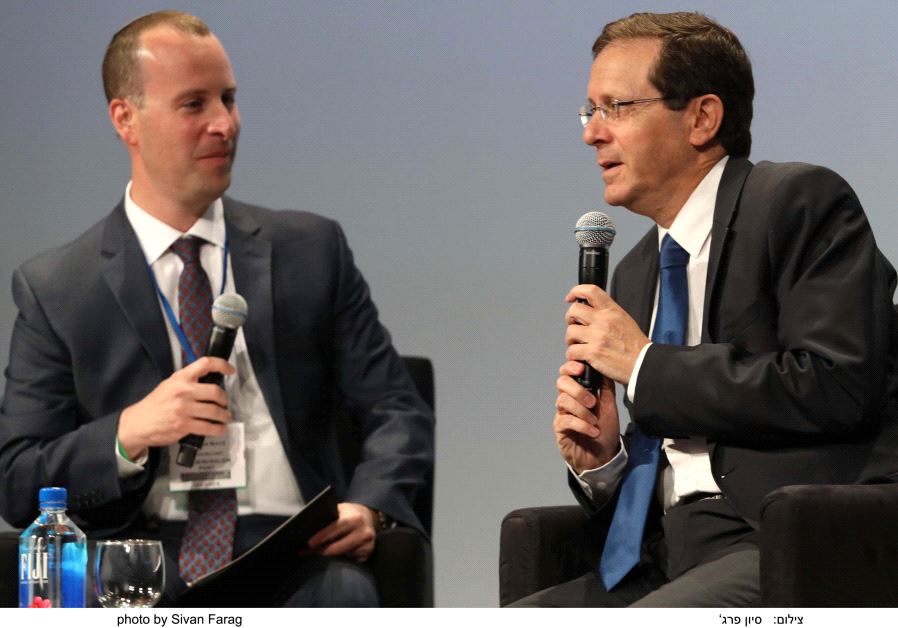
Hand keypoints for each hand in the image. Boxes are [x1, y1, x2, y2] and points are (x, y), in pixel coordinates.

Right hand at [117, 357, 235, 459]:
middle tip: (224, 403)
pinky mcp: (184, 426)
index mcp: (180, 378)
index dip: (221, 365)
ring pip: (215, 411)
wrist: (138, 423)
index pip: (205, 364)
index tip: (230, 370)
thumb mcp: (169, 385)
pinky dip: (218, 429)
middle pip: (216, 392)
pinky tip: (220, 429)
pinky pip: (208, 427)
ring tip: (225, 417)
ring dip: (224, 415)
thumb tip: (210, 381)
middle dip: (224, 399)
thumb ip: (188, 381)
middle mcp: (183, 391)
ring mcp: (184, 409)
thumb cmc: (156, 404)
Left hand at [306, 502, 377, 561]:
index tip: (310, 544)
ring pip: (342, 556)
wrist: (369, 517)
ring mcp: (367, 546)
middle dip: (320, 551)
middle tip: (305, 553)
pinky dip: (340, 558)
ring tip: (317, 553)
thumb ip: (329, 517)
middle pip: (337, 548)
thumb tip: (309, 528)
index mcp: (355, 519)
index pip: (335, 529)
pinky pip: (348, 560)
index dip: (321, 536)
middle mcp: (364, 533)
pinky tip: (334, 555)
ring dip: (329, 556)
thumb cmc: (349, 513)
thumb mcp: (340, 510)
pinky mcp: (368, 555)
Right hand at [554, 361, 621, 472]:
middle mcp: (568, 400)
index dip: (571, 367)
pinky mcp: (560, 429)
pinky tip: (593, 431)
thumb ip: (605, 388)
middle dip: (577, 389)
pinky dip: (581, 425)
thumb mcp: (609, 406)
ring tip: (595, 421)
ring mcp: (562, 414)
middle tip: (592, 401)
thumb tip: (604, 368)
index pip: (568, 373)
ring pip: (563, 401)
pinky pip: (565, 421)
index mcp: (578, 391)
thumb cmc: (605, 431)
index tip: (581, 368)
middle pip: (561, 383)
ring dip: (582, 411)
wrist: (603, 457)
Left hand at [564, 284, 649, 384]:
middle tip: (575, 327)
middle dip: (570, 319)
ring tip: (579, 345)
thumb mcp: (624, 321)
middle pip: (574, 310)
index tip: (570, 298)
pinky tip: (581, 358)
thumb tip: (591, 311)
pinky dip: (573, 356)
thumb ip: (608, 314)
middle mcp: (604, 321)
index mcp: (612, 311)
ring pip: (570, 331)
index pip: (591, 291)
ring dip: (571, 340)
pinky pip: (572, 351)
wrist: (643, 364)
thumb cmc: (635, 346)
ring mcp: (598, 336)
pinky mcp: (593, 352)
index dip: (576, 291)